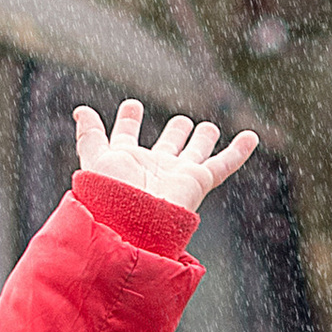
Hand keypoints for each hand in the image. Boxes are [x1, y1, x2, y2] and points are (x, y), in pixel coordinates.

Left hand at [73, 98, 259, 212]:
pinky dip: (238, 152)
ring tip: (208, 128)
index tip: (132, 107)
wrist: (130, 225)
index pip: (127, 135)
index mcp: (125, 161)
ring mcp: (176, 175)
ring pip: (194, 152)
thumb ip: (89, 134)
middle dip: (174, 133)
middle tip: (180, 122)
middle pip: (168, 145)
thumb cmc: (109, 194)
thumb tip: (80, 110)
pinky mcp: (198, 182)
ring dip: (202, 139)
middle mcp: (152, 168)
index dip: (129, 120)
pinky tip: (251, 137)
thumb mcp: (94, 158)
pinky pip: (223, 164)